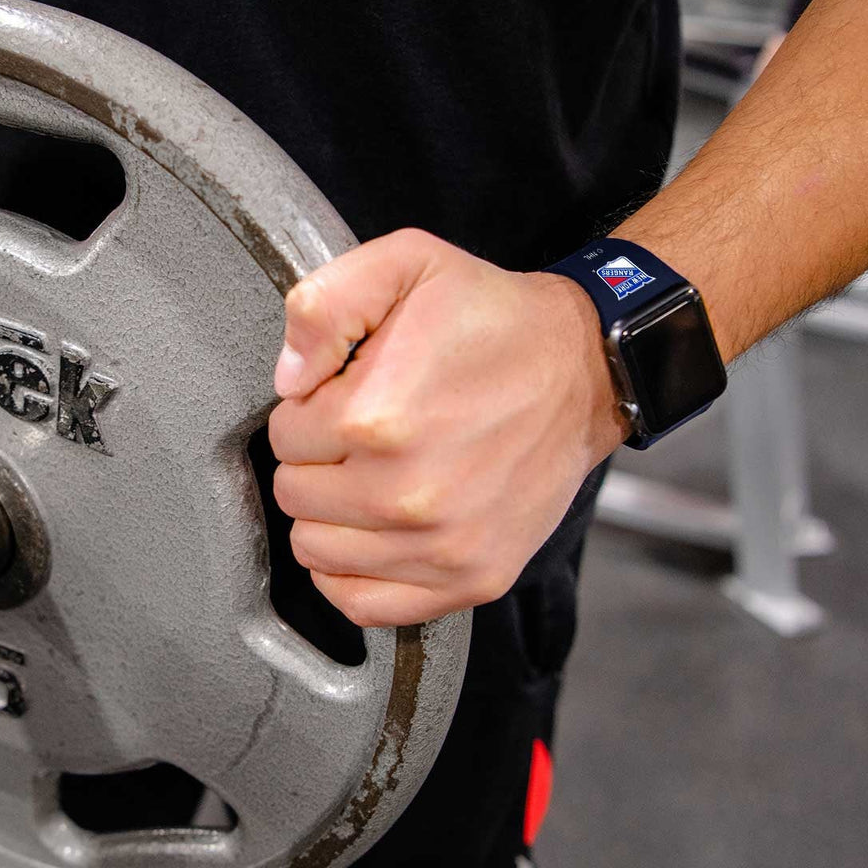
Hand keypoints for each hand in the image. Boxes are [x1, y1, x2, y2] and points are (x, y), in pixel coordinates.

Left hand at [268, 229, 626, 627]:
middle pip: (295, 497)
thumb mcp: (408, 264)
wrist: (583, 371)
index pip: (283, 437)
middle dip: (316, 461)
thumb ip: (324, 304)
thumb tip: (285, 379)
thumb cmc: (495, 321)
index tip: (345, 397)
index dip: (307, 411)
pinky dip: (351, 574)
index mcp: (377, 419)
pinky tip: (370, 535)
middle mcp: (406, 495)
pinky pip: (363, 603)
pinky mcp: (469, 578)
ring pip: (317, 551)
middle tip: (362, 436)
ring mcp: (441, 547)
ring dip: (331, 515)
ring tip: (371, 478)